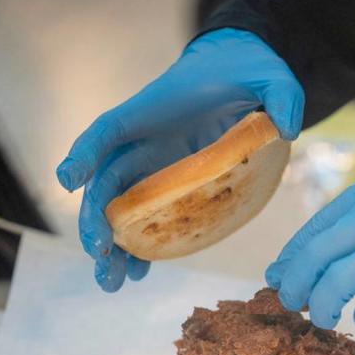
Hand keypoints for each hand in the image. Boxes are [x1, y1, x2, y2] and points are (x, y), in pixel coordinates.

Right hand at [56, 29, 303, 291]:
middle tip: (99, 254)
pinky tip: (138, 273)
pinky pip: (144, 217)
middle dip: (96, 219)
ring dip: (111, 245)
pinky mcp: (167, 184)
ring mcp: (152, 164)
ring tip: (112, 282)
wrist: (241, 74)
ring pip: (118, 207)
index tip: (69, 181)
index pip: (110, 129)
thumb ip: (281, 96)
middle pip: (105, 180)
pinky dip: (138, 245)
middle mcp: (143, 140)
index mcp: (154, 109)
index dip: (85, 153)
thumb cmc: (248, 73)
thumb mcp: (272, 77)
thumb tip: (286, 126)